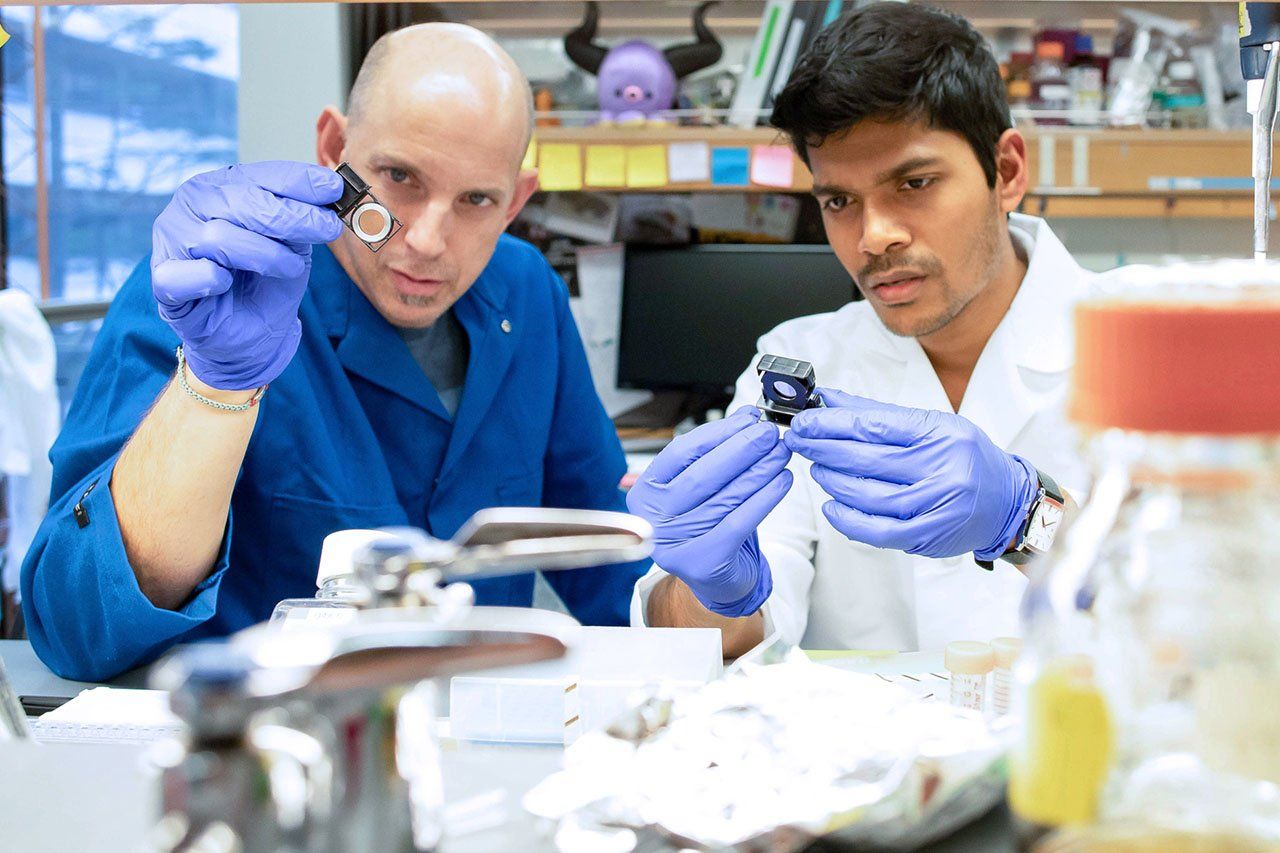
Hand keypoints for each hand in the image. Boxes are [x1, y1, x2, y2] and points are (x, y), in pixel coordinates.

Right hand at [151, 161, 344, 389]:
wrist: (251, 336)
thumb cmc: (266, 283)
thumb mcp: (293, 244)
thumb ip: (302, 217)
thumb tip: (331, 192)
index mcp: (221, 187)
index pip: (260, 175)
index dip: (299, 180)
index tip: (334, 189)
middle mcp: (192, 206)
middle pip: (243, 201)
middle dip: (292, 216)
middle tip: (328, 228)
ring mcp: (173, 241)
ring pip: (219, 236)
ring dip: (265, 254)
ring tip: (289, 268)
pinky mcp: (164, 281)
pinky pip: (184, 275)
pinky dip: (210, 278)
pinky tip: (227, 283)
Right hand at [626, 408, 793, 616]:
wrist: (712, 578)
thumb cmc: (705, 526)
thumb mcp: (702, 486)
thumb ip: (717, 452)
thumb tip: (745, 417)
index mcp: (645, 491)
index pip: (681, 452)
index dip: (718, 433)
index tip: (748, 419)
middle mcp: (653, 518)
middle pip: (703, 474)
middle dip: (742, 449)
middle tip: (769, 433)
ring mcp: (674, 543)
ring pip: (726, 497)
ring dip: (759, 470)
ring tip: (781, 453)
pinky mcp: (702, 562)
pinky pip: (740, 522)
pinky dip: (765, 498)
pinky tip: (782, 481)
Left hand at [784, 388, 1037, 559]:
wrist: (1008, 501)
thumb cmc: (965, 459)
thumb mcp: (930, 425)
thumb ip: (877, 414)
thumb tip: (829, 400)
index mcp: (941, 433)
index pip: (875, 425)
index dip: (832, 423)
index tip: (805, 420)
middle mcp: (942, 467)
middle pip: (867, 458)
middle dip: (824, 448)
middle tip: (799, 441)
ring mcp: (937, 504)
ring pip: (869, 494)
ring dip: (833, 481)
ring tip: (817, 469)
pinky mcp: (930, 534)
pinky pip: (879, 530)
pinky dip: (849, 520)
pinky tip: (833, 506)